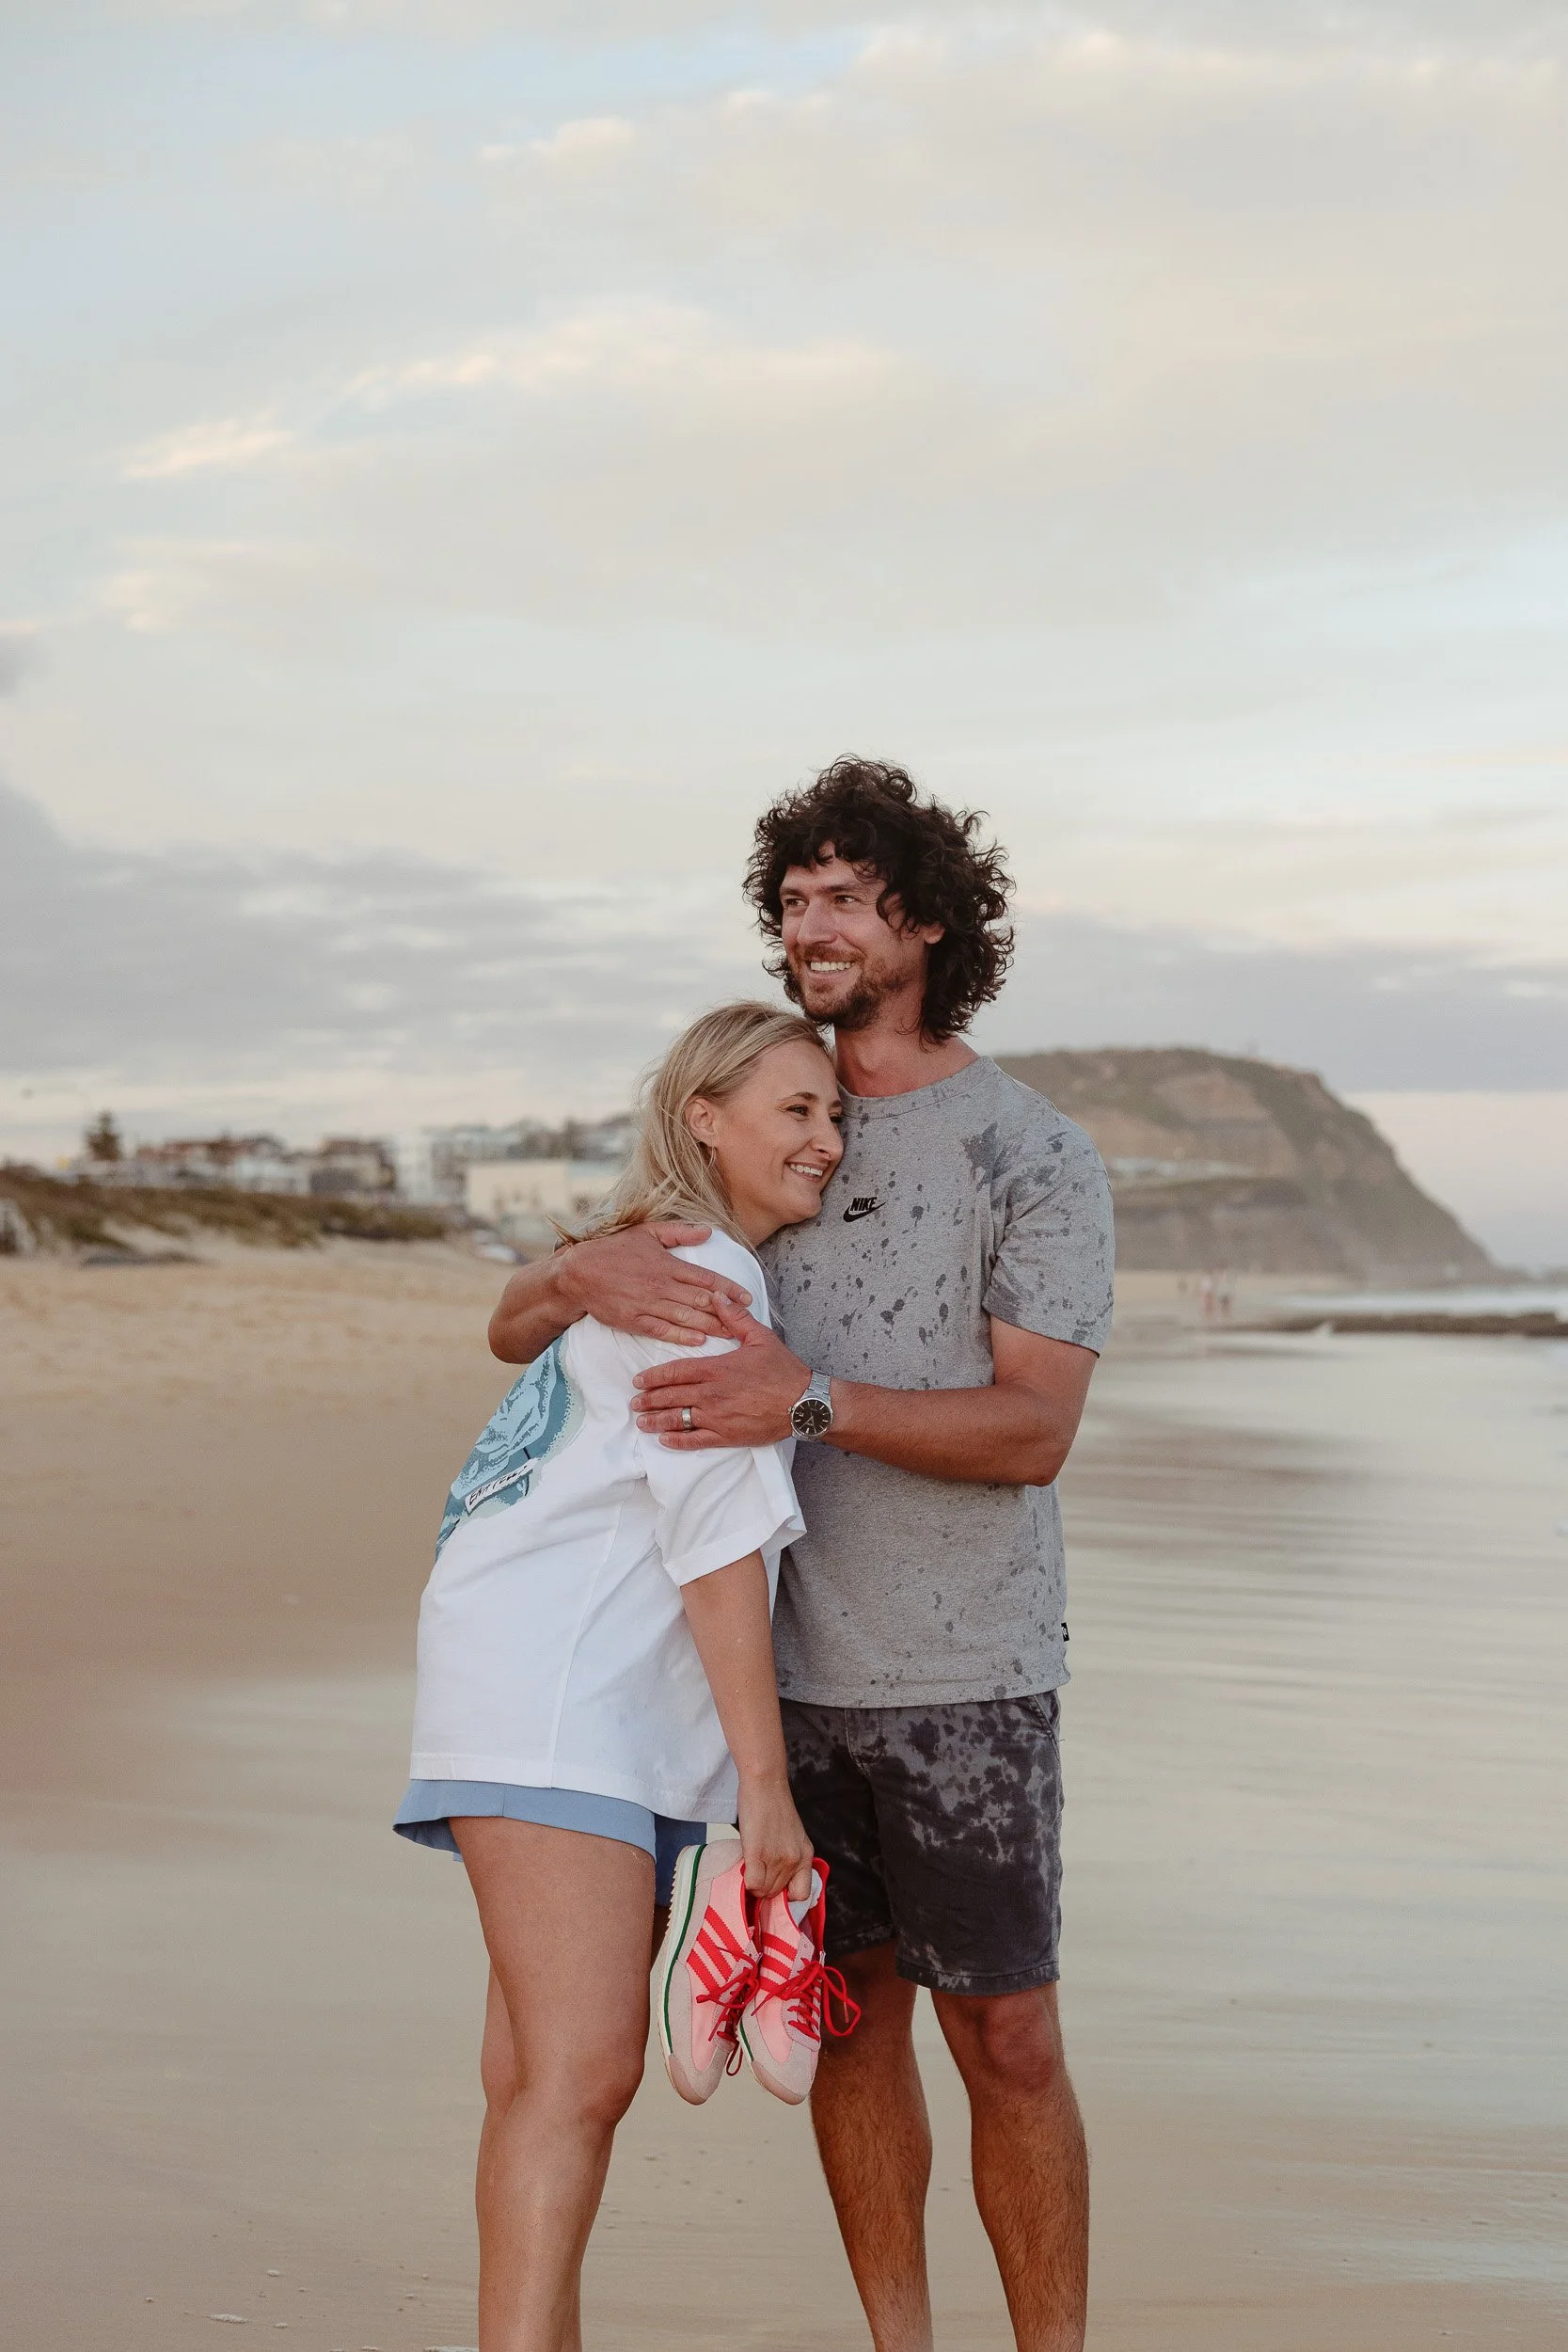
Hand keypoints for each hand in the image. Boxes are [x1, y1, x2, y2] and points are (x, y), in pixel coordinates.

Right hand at [562, 1222, 752, 1346]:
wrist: (579, 1273)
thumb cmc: (613, 1250)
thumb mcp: (647, 1232)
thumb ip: (679, 1232)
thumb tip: (708, 1232)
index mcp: (667, 1264)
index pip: (706, 1278)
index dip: (729, 1289)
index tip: (747, 1297)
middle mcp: (661, 1285)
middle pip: (701, 1300)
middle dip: (726, 1311)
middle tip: (747, 1320)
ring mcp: (648, 1305)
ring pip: (686, 1317)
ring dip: (710, 1326)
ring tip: (730, 1333)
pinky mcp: (635, 1321)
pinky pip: (663, 1330)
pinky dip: (682, 1336)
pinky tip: (699, 1341)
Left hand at [635, 1298, 808, 1446]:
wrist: (804, 1403)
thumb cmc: (783, 1370)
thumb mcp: (760, 1338)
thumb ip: (734, 1318)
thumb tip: (717, 1296)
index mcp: (716, 1369)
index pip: (676, 1372)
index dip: (654, 1377)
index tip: (639, 1380)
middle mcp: (711, 1394)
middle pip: (671, 1397)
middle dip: (649, 1400)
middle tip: (634, 1402)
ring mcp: (717, 1417)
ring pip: (678, 1419)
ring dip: (657, 1421)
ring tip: (642, 1422)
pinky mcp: (726, 1435)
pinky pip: (696, 1440)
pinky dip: (678, 1441)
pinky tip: (665, 1440)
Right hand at [737, 1773, 814, 1902]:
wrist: (765, 1783)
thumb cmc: (774, 1805)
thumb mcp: (792, 1835)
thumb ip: (788, 1856)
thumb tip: (773, 1879)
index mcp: (806, 1855)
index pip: (801, 1894)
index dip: (785, 1894)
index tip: (774, 1886)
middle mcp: (795, 1860)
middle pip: (776, 1893)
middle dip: (765, 1885)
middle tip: (757, 1869)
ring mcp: (777, 1858)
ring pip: (763, 1890)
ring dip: (754, 1882)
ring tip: (751, 1862)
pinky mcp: (758, 1853)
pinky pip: (752, 1883)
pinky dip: (746, 1880)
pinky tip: (746, 1864)